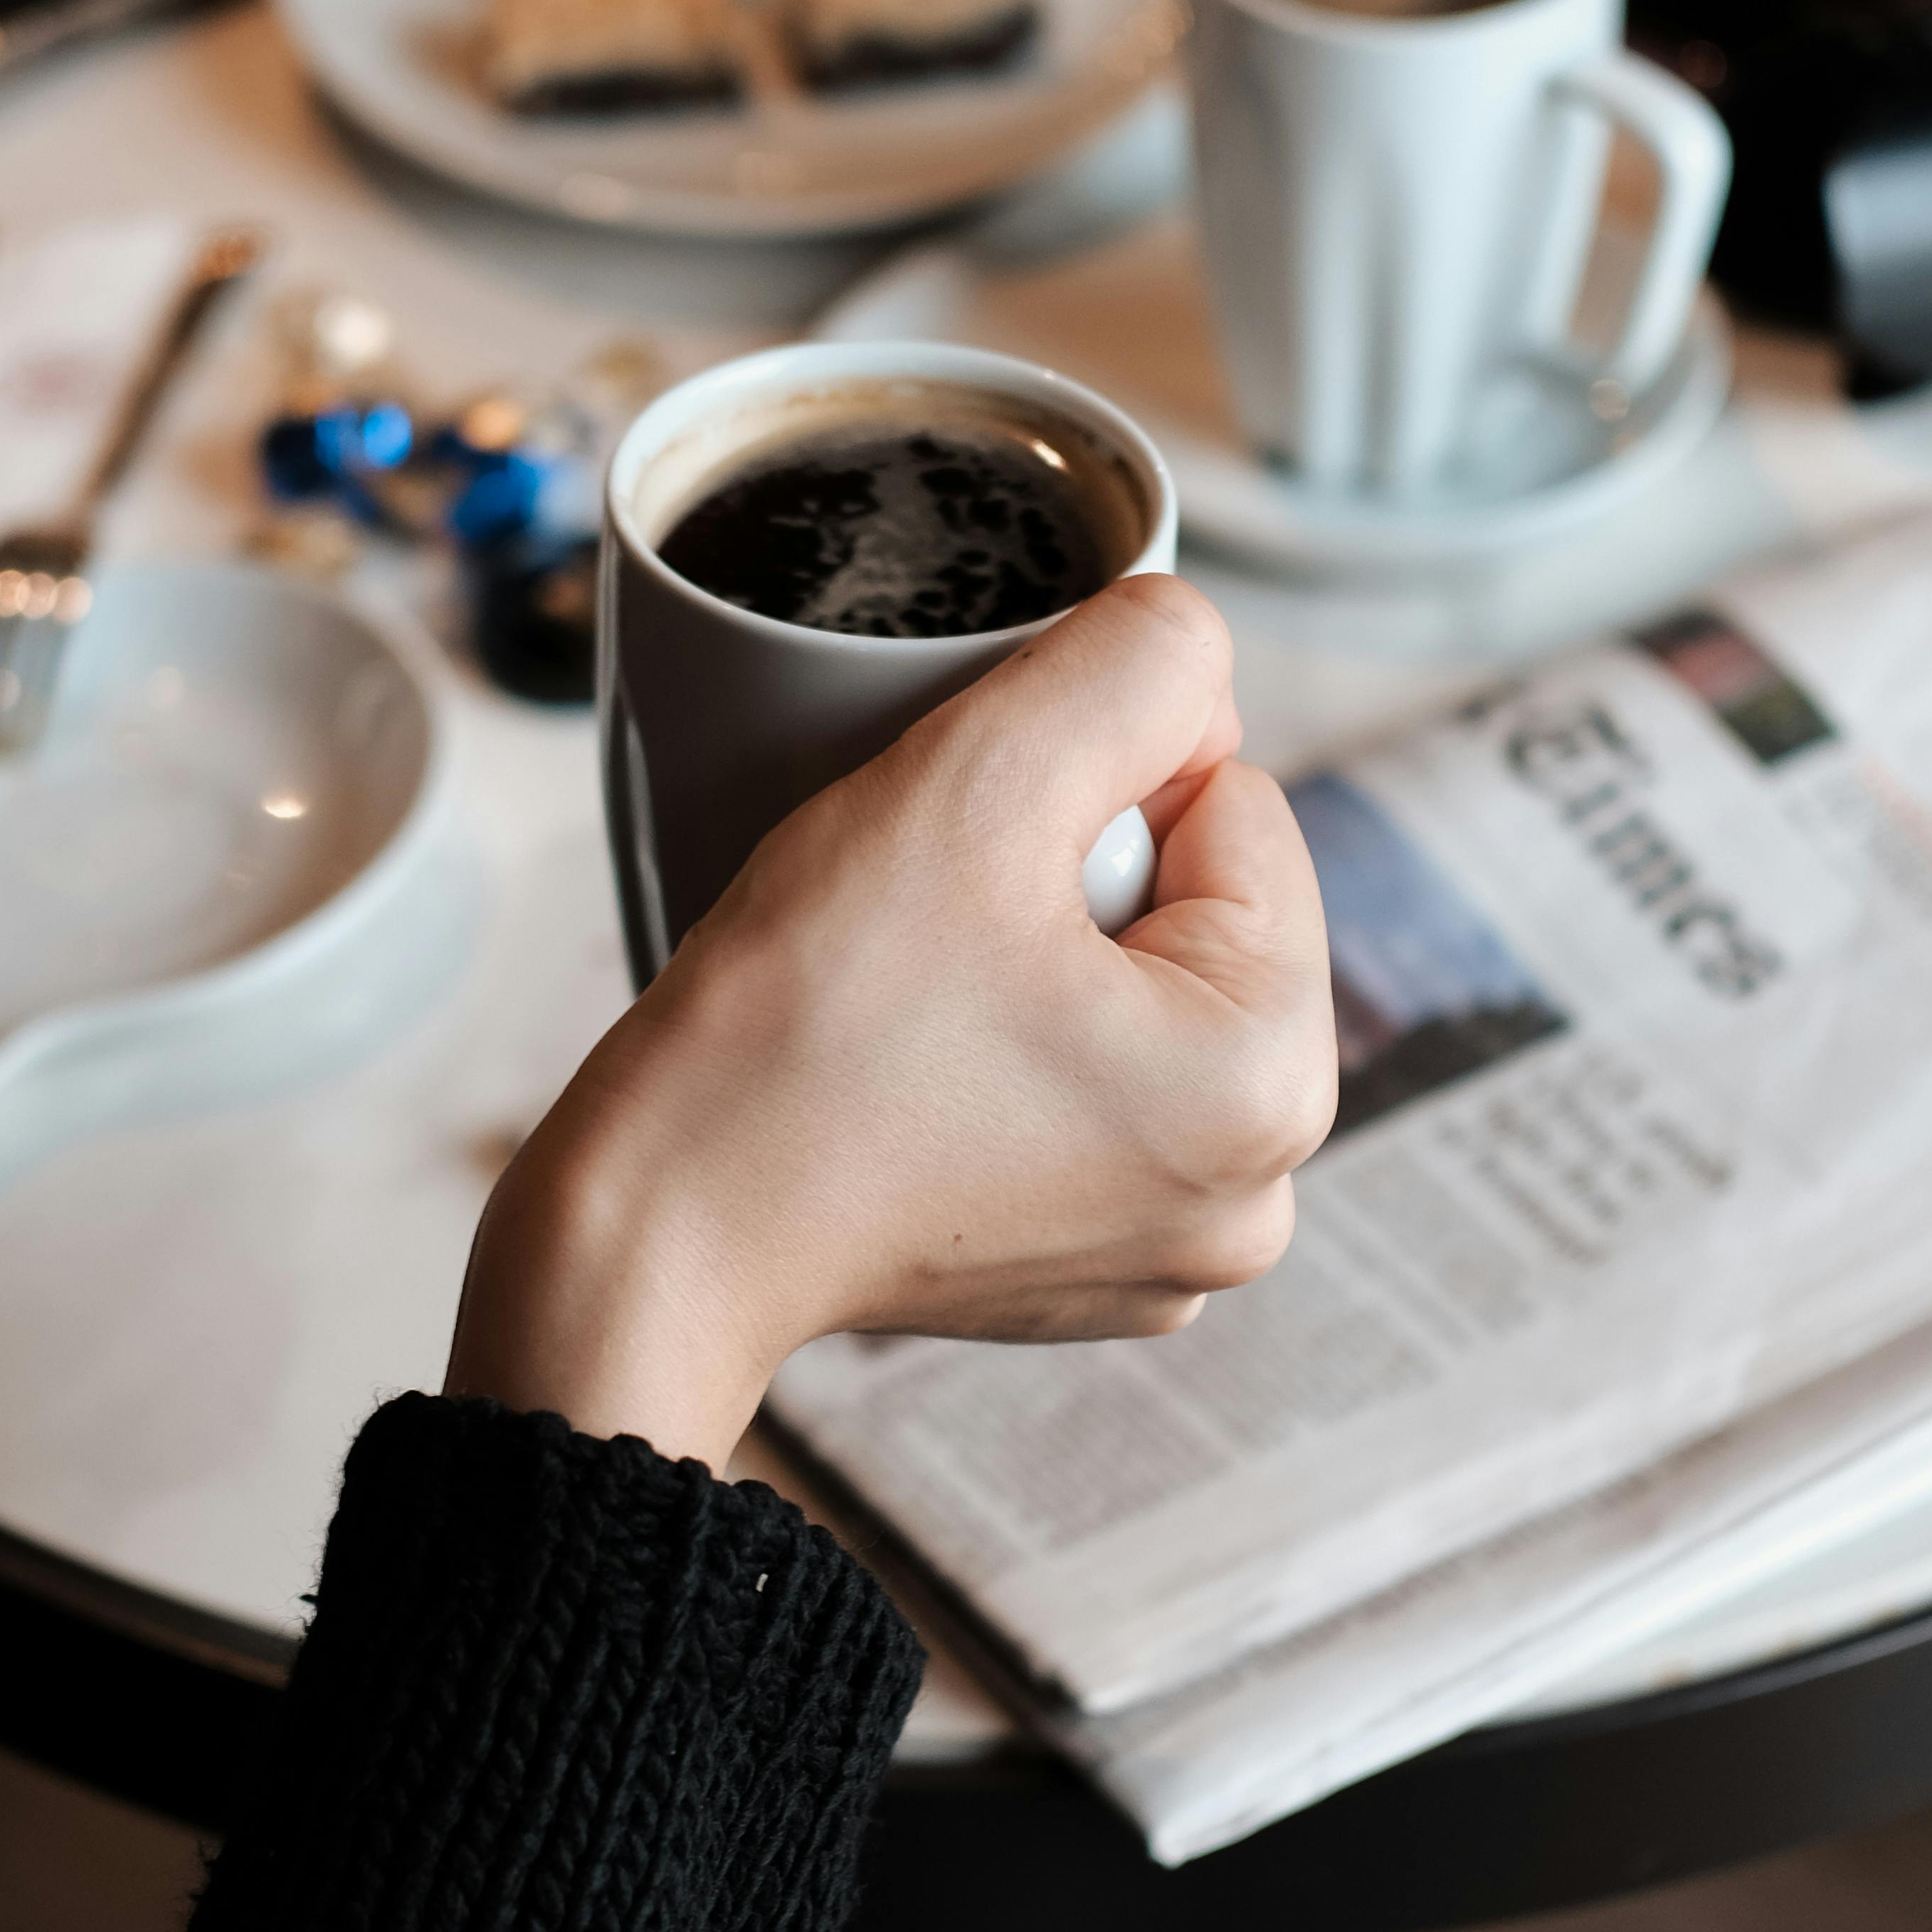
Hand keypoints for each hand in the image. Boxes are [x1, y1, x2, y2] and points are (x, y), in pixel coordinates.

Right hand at [445, 574, 1338, 1469]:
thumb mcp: (972, 786)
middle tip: (933, 923)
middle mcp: (1256, 1193)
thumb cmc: (801, 1037)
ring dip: (1042, 956)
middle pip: (1199, 906)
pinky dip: (1012, 1052)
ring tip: (916, 994)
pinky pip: (1087, 1090)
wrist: (659, 1236)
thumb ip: (1131, 668)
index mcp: (1272, 1081)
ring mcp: (1174, 1252)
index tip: (971, 850)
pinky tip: (913, 1068)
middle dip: (1076, 877)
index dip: (1097, 782)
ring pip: (1138, 991)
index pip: (1240, 802)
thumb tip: (1195, 655)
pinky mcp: (1089, 1276)